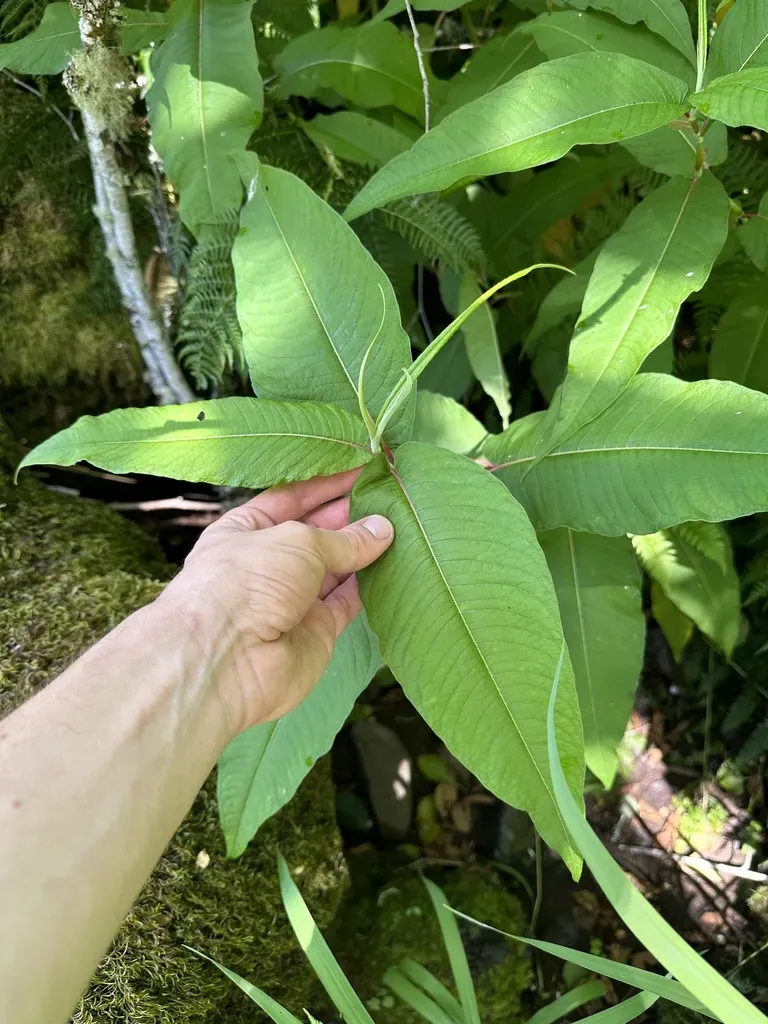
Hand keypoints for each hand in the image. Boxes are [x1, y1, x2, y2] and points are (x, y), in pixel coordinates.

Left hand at [158, 469, 392, 733]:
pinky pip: (348, 601)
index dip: (326, 484)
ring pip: (336, 569)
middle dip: (350, 516)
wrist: (228, 659)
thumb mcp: (296, 541)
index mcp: (246, 530)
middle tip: (391, 497)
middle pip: (316, 533)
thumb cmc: (247, 581)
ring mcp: (292, 599)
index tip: (364, 470)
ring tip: (401, 525)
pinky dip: (369, 585)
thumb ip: (342, 537)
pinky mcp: (316, 630)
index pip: (292, 498)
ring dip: (365, 550)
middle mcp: (268, 563)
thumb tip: (381, 528)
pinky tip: (395, 564)